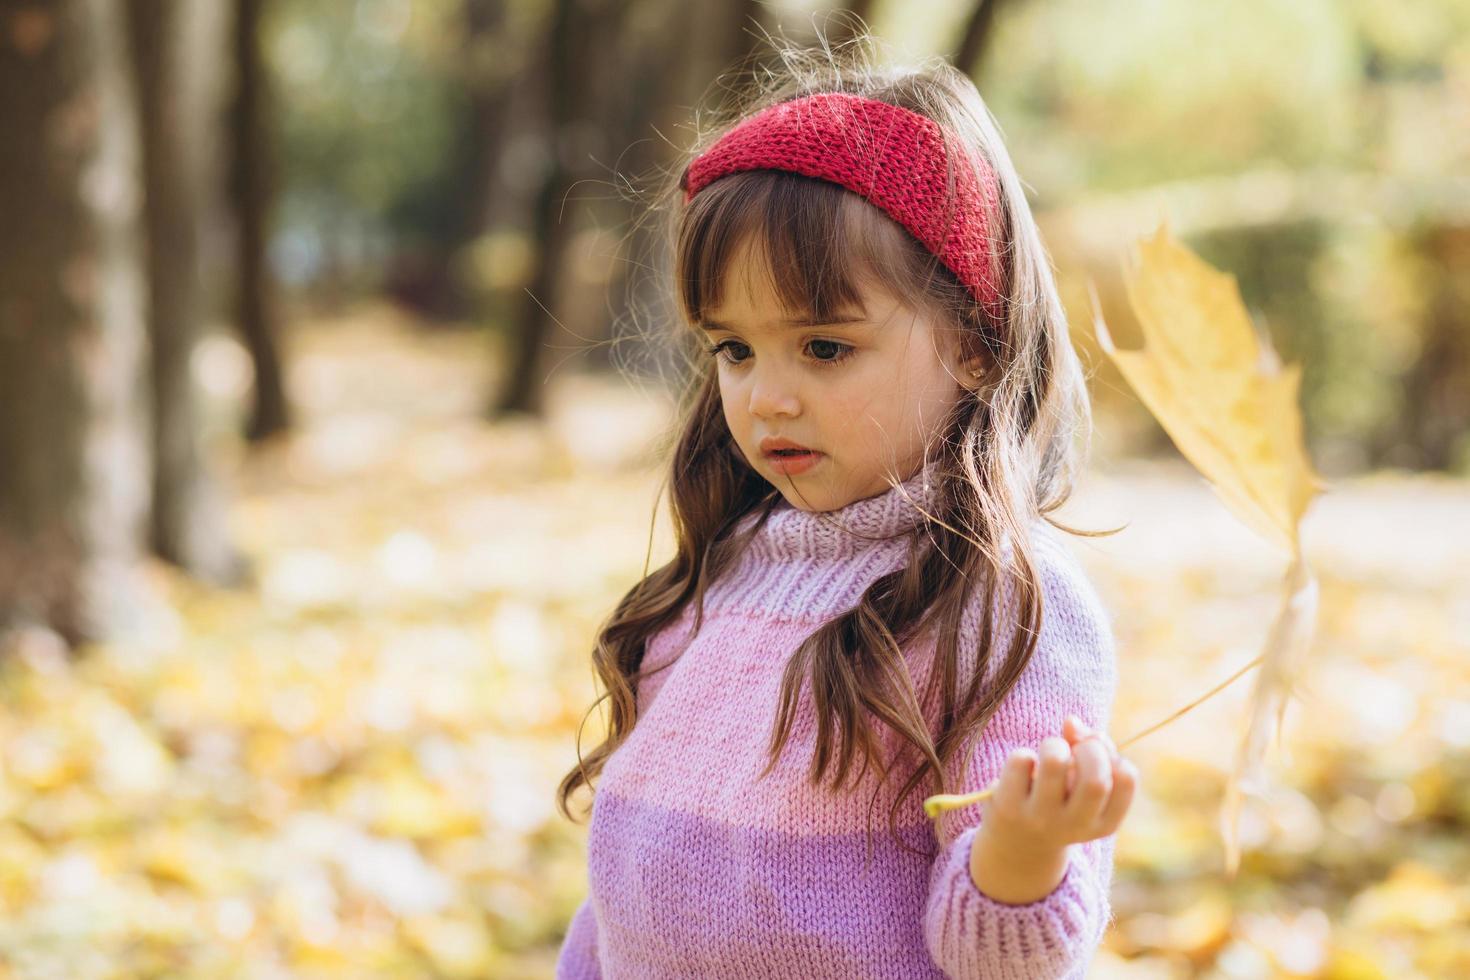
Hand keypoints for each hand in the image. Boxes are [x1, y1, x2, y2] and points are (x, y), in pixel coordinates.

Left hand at [977, 714, 1137, 853]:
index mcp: (1103, 822)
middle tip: (1076, 752)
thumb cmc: (1060, 802)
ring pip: (1054, 762)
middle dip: (1088, 748)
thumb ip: (1091, 748)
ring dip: (1054, 744)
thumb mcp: (1082, 784)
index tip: (1100, 760)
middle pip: (1095, 778)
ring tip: (1048, 754)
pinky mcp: (1008, 808)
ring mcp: (1040, 818)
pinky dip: (1023, 754)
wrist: (1017, 846)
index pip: (1126, 778)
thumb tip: (1071, 722)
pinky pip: (1021, 760)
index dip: (1115, 756)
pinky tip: (1022, 771)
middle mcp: (1075, 825)